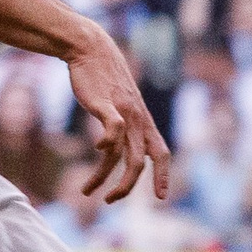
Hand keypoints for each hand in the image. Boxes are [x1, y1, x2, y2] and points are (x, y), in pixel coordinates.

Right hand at [67, 27, 170, 202]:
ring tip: (88, 191)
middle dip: (127, 187)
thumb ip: (120, 125)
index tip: (161, 197)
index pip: (161, 154)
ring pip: (120, 154)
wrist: (91, 50)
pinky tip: (98, 148)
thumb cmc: (103, 79)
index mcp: (143, 122)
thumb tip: (113, 146)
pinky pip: (113, 129)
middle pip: (139, 162)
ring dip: (104, 177)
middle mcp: (137, 120)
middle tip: (110, 201)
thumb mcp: (118, 104)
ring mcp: (123, 113)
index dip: (163, 176)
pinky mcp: (105, 105)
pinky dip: (108, 142)